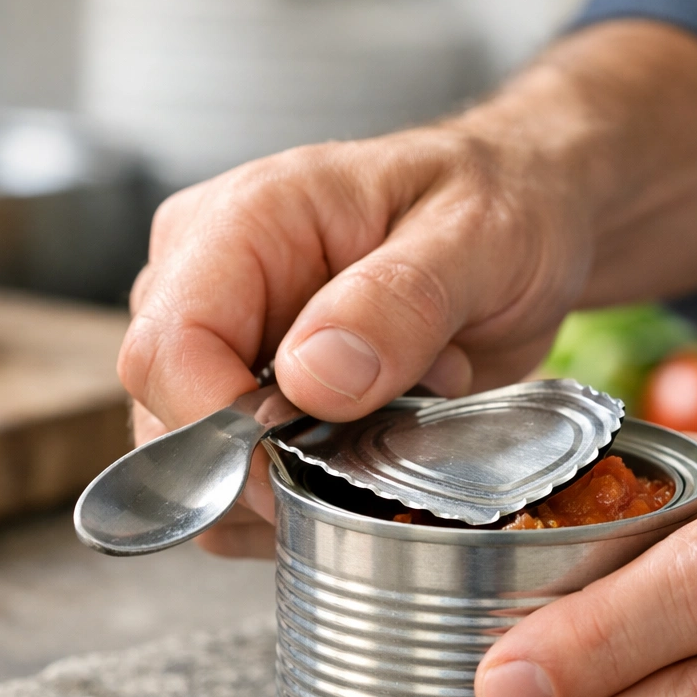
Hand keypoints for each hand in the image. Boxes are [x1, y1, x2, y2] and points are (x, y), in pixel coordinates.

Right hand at [117, 21, 696, 557]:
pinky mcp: (251, 400)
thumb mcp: (475, 238)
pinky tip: (376, 437)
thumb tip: (311, 378)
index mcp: (241, 224)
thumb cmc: (500, 203)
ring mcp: (225, 345)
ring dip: (302, 478)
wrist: (528, 218)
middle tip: (386, 427)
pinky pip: (243, 490)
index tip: (308, 468)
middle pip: (167, 421)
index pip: (168, 351)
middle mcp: (208, 283)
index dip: (222, 435)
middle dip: (271, 463)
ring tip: (394, 411)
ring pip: (201, 470)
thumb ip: (396, 302)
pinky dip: (312, 493)